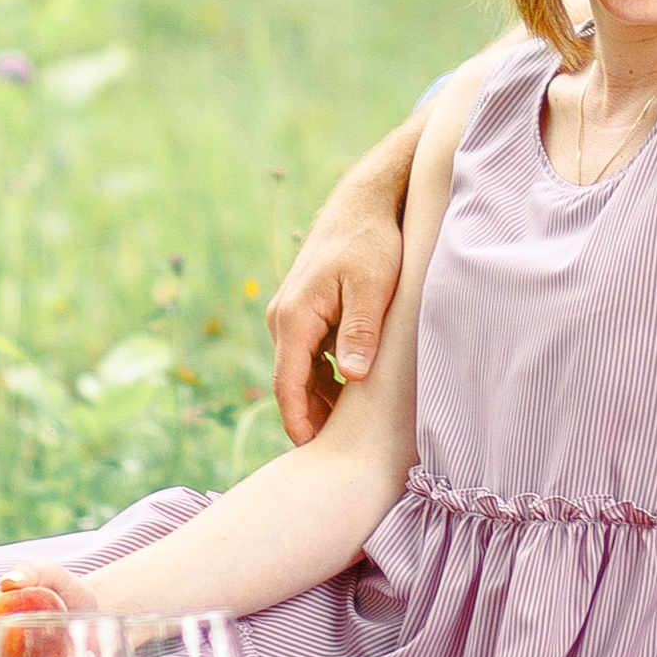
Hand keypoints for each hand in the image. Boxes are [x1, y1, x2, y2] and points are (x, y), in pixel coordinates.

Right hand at [267, 181, 405, 439]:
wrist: (363, 204)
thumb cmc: (371, 243)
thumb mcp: (372, 287)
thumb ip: (360, 331)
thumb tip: (352, 377)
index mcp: (294, 317)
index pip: (287, 382)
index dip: (297, 420)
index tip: (310, 451)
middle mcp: (284, 318)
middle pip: (291, 382)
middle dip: (310, 416)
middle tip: (338, 450)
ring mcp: (292, 315)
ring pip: (301, 371)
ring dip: (320, 398)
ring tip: (351, 429)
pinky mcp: (306, 312)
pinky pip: (310, 355)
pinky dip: (326, 377)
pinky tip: (352, 392)